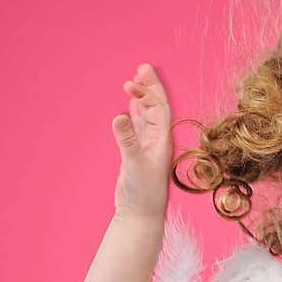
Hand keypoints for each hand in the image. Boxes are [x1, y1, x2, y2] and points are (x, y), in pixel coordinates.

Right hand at [112, 63, 173, 218]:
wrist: (141, 215)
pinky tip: (132, 105)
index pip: (158, 109)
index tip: (131, 82)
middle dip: (151, 87)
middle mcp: (158, 140)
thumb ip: (127, 141)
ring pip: (147, 115)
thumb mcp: (133, 166)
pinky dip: (136, 113)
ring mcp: (149, 146)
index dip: (148, 93)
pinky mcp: (139, 153)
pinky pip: (139, 127)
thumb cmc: (143, 194)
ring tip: (137, 79)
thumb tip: (119, 116)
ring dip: (143, 97)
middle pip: (157, 107)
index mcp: (162, 141)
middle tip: (143, 67)